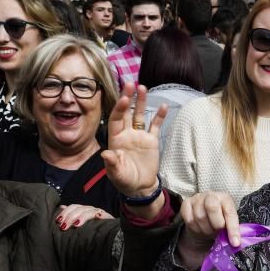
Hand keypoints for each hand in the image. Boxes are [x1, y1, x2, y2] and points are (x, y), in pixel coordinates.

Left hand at [55, 204, 113, 230]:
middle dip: (70, 217)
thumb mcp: (80, 223)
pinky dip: (101, 215)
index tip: (58, 221)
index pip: (73, 207)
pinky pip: (104, 215)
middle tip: (63, 226)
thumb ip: (72, 215)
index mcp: (84, 210)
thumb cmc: (92, 230)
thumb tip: (61, 207)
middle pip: (80, 209)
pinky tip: (98, 217)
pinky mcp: (109, 219)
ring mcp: (100, 213)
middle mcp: (91, 210)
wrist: (110, 234)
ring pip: (89, 211)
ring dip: (82, 217)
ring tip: (76, 225)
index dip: (65, 212)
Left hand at [102, 82, 163, 198]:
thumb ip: (112, 164)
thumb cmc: (125, 180)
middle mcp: (127, 134)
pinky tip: (163, 106)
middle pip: (127, 112)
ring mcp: (139, 136)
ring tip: (143, 87)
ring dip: (141, 102)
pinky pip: (155, 126)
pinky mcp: (152, 140)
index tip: (124, 99)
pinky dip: (159, 116)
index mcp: (115, 139)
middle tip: (130, 83)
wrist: (140, 187)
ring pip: (140, 115)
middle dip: (128, 98)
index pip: (116, 119)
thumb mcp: (116, 174)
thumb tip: (106, 154)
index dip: (119, 109)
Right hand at [179, 191, 240, 248]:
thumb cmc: (218, 219)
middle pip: (212, 208)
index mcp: (225, 198)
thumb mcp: (227, 222)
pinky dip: (195, 228)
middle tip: (218, 232)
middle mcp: (211, 195)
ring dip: (205, 229)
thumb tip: (235, 242)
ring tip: (209, 231)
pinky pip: (189, 219)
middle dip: (216, 224)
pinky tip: (199, 228)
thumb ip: (231, 230)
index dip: (233, 229)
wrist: (203, 216)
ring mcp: (197, 198)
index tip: (235, 243)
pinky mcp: (186, 203)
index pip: (230, 212)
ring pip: (199, 216)